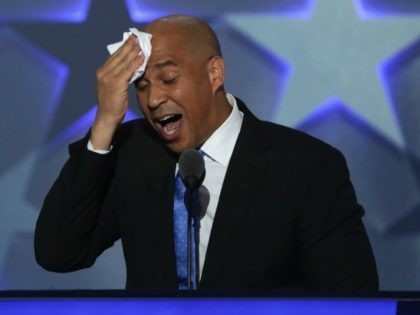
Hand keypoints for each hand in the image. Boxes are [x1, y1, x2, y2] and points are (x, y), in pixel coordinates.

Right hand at [91, 35, 144, 149]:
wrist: (107, 117)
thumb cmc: (112, 104)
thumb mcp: (114, 87)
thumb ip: (119, 76)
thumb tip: (131, 68)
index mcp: (102, 72)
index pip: (114, 56)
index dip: (123, 47)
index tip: (131, 39)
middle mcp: (103, 73)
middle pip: (119, 56)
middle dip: (129, 46)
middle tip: (138, 37)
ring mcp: (108, 78)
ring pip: (123, 61)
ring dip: (133, 52)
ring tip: (141, 44)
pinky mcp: (115, 84)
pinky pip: (128, 71)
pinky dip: (135, 63)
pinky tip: (142, 58)